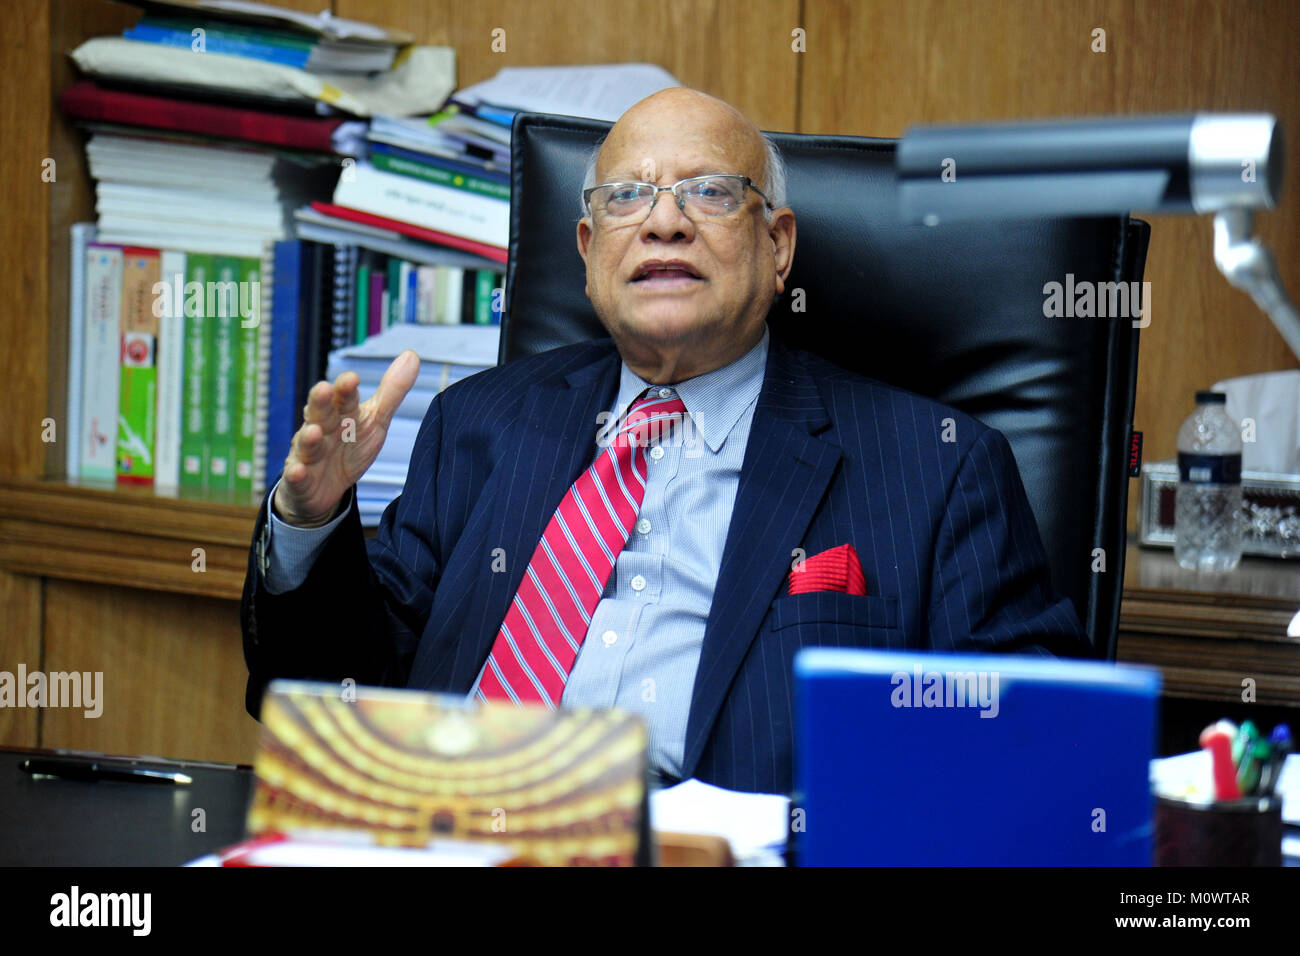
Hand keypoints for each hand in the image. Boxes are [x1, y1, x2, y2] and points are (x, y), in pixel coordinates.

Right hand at [273, 350, 419, 526]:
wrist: (326, 487)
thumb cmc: (350, 445)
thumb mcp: (374, 420)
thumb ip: (391, 391)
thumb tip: (412, 355)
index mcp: (341, 413)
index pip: (343, 397)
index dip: (346, 389)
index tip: (352, 378)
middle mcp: (320, 428)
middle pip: (320, 413)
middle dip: (320, 402)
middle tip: (323, 388)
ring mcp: (307, 454)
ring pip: (307, 444)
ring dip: (308, 437)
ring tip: (312, 431)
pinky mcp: (299, 480)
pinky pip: (296, 477)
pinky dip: (296, 474)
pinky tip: (297, 471)